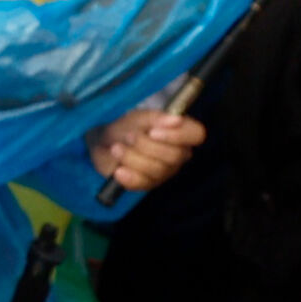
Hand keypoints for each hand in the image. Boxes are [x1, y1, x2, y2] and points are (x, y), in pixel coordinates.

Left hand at [85, 107, 204, 192]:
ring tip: (116, 148)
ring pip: (157, 169)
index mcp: (181, 133)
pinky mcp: (148, 184)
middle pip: (174, 155)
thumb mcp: (139, 117)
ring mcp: (164, 171)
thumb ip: (157, 118)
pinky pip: (143, 183)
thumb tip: (176, 120)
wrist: (104, 142)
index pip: (196, 134)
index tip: (153, 131)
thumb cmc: (127, 127)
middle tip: (128, 136)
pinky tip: (118, 170)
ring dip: (132, 157)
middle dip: (146, 145)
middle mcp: (178, 154)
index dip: (178, 135)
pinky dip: (129, 176)